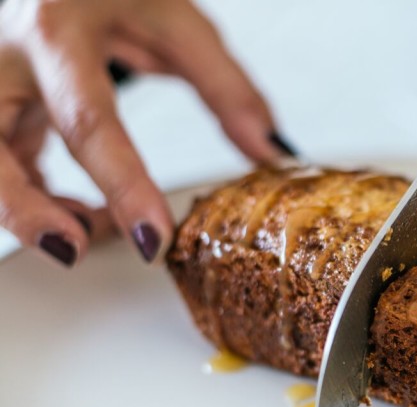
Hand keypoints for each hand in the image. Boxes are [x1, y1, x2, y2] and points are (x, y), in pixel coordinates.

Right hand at [0, 0, 289, 267]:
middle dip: (25, 210)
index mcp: (57, 28)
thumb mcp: (176, 16)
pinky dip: (33, 198)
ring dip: (28, 210)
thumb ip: (226, 86)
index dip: (123, 185)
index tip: (154, 237)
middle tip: (72, 251)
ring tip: (87, 231)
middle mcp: (8, 55)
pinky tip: (74, 213)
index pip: (88, 121)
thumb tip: (270, 152)